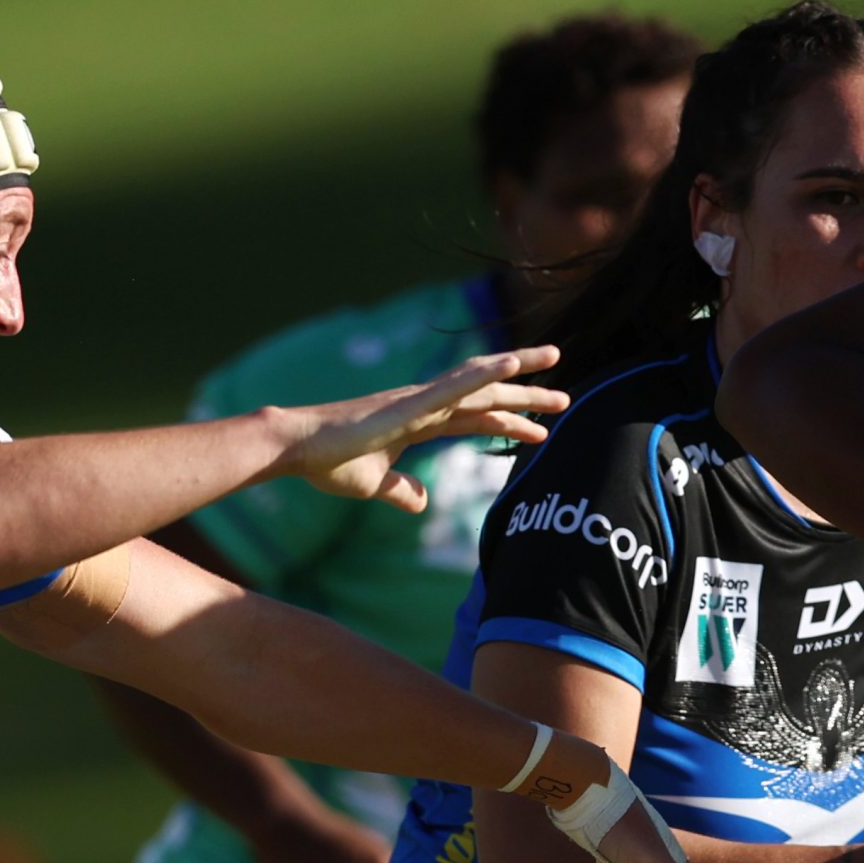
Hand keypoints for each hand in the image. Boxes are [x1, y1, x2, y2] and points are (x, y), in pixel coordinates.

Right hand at [270, 348, 568, 510]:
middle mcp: (425, 403)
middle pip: (487, 394)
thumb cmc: (329, 464)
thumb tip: (422, 503)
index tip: (541, 432)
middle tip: (565, 397)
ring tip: (554, 358)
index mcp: (419, 422)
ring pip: (479, 379)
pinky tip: (513, 364)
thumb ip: (402, 493)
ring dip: (519, 370)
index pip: (476, 418)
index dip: (510, 422)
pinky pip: (455, 384)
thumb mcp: (376, 486)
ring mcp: (419, 398)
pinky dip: (486, 373)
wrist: (298, 450)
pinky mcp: (410, 402)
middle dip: (527, 393)